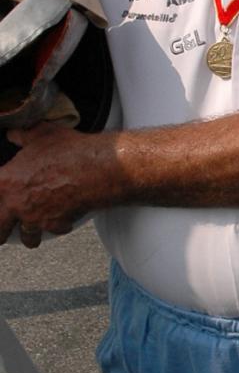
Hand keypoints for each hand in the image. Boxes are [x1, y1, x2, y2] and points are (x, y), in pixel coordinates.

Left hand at [0, 121, 99, 244]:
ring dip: (30, 235)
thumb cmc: (67, 152)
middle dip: (1, 232)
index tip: (0, 198)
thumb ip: (22, 136)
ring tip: (32, 233)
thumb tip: (14, 134)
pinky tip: (62, 219)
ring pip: (27, 238)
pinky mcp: (56, 225)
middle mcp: (16, 204)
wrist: (95, 169)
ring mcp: (35, 218)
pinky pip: (54, 231)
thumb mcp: (40, 134)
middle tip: (4, 231)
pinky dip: (58, 227)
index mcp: (5, 182)